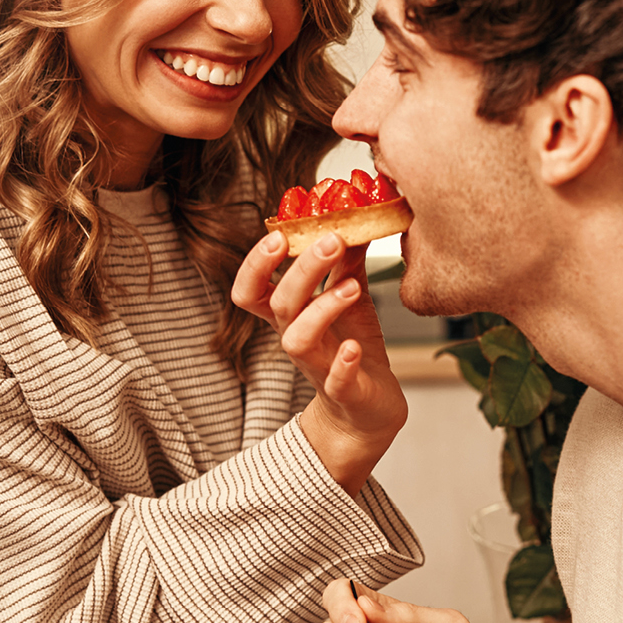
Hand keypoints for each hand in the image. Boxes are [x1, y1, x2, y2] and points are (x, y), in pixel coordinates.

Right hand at [232, 231, 406, 494]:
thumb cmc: (353, 345)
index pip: (252, 289)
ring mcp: (318, 367)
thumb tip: (354, 214)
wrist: (370, 407)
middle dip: (301, 270)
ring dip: (321, 310)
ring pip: (297, 340)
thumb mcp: (351, 295)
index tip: (279, 234)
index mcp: (291, 316)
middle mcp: (296, 340)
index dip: (256, 263)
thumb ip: (347, 260)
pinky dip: (342, 363)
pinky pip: (335, 380)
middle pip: (279, 304)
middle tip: (331, 239)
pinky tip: (354, 347)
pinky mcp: (345, 392)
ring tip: (351, 286)